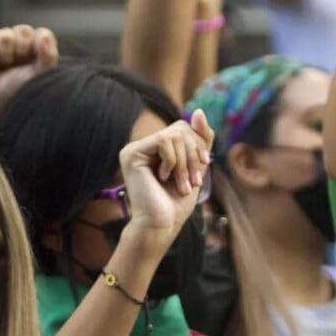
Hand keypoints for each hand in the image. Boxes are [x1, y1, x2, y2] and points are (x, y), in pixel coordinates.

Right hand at [0, 25, 57, 126]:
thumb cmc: (20, 90)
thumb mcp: (40, 75)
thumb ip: (48, 55)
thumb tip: (43, 36)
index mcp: (35, 45)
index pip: (42, 34)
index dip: (39, 49)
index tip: (35, 64)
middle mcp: (17, 39)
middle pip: (24, 31)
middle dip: (22, 51)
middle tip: (16, 67)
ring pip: (5, 36)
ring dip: (5, 55)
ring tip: (3, 66)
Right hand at [117, 110, 213, 248]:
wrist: (162, 225)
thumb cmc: (176, 202)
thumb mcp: (196, 166)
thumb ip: (200, 139)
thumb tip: (198, 111)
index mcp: (157, 149)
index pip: (184, 128)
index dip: (199, 143)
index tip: (204, 165)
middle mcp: (144, 146)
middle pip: (181, 128)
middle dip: (194, 154)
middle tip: (193, 181)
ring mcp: (135, 149)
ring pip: (174, 135)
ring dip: (185, 162)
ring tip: (182, 184)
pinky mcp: (131, 154)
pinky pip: (164, 141)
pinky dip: (173, 161)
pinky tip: (164, 178)